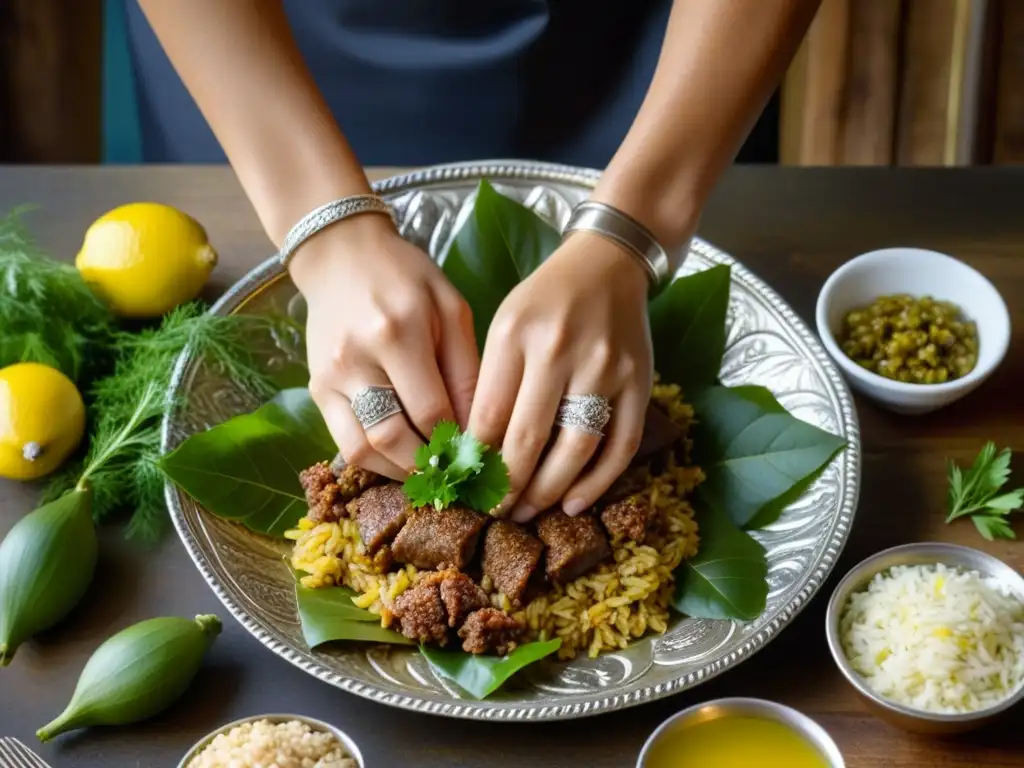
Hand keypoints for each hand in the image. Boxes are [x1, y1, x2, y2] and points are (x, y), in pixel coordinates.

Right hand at [291, 214, 478, 478]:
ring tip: (432, 472)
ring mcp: (330, 378)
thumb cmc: (407, 278)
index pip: (433, 410)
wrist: (342, 257)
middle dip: (431, 465)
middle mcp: (357, 358)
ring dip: (401, 472)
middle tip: (459, 474)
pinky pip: (344, 444)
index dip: (459, 441)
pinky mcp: (316, 390)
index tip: (482, 454)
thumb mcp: (450, 309)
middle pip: (395, 438)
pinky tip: (402, 459)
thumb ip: (466, 368)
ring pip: (364, 450)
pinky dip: (376, 461)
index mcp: (397, 331)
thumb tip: (477, 429)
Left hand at [468, 233, 652, 521]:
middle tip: (493, 512)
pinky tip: (575, 503)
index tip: (465, 486)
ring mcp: (606, 367)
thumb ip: (490, 382)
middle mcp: (561, 350)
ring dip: (548, 492)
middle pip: (529, 439)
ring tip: (527, 512)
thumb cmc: (545, 300)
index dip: (475, 460)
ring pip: (575, 449)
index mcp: (517, 334)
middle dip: (506, 486)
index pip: (490, 415)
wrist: (609, 264)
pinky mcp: (640, 381)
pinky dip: (599, 481)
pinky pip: (621, 444)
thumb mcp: (504, 325)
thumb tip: (475, 451)